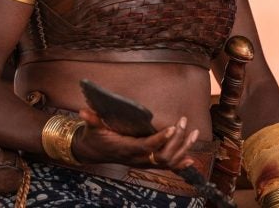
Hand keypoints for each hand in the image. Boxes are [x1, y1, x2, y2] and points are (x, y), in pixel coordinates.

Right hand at [72, 107, 198, 169]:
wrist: (93, 151)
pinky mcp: (146, 163)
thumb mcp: (92, 127)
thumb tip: (83, 111)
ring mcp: (142, 163)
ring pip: (167, 161)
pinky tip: (190, 159)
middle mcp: (136, 159)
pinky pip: (165, 167)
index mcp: (126, 148)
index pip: (146, 146)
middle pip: (162, 155)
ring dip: (183, 149)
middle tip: (183, 122)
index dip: (160, 139)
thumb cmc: (95, 136)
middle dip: (176, 140)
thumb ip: (91, 119)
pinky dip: (179, 164)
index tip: (172, 128)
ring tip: (194, 133)